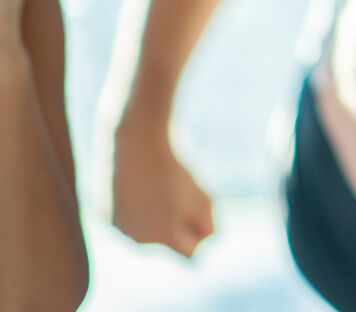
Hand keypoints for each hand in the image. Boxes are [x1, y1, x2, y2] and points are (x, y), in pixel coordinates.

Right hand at [108, 118, 215, 256]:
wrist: (135, 141)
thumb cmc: (175, 169)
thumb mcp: (203, 197)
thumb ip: (207, 226)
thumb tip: (201, 243)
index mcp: (165, 238)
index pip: (191, 254)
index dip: (200, 236)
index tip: (201, 217)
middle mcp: (139, 241)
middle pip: (169, 242)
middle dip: (178, 224)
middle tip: (177, 193)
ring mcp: (120, 230)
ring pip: (149, 232)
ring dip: (157, 218)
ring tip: (157, 189)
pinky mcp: (106, 218)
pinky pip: (131, 221)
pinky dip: (139, 210)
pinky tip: (139, 187)